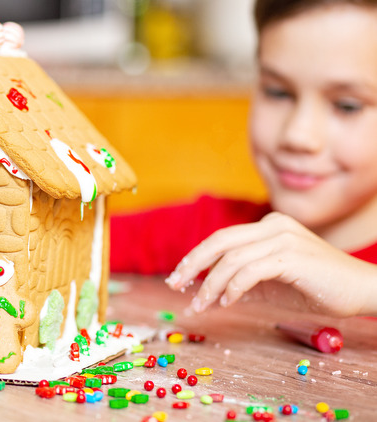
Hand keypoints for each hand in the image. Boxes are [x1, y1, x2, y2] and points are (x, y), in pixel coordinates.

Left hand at [165, 212, 376, 316]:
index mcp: (268, 226)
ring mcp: (283, 239)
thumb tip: (210, 291)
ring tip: (200, 305)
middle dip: (192, 265)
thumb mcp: (273, 282)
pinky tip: (226, 302)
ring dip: (210, 285)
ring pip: (231, 260)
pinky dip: (232, 287)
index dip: (196, 258)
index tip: (179, 278)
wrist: (364, 290)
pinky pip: (249, 271)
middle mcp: (273, 226)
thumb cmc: (319, 287)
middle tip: (174, 285)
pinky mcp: (291, 257)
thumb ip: (244, 280)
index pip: (222, 239)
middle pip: (219, 242)